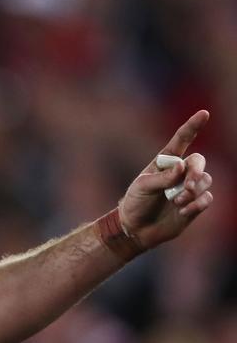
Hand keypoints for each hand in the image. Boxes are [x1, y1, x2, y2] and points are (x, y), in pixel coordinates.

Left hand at [118, 110, 213, 248]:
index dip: (193, 126)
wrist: (137, 228)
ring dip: (193, 192)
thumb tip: (182, 167)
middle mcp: (180, 172)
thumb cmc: (136, 202)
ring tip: (176, 202)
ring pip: (206, 181)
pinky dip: (196, 204)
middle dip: (196, 172)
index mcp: (165, 162)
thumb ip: (162, 177)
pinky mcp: (195, 203)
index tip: (204, 113)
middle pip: (199, 161)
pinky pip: (207, 199)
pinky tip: (182, 211)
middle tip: (187, 185)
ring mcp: (189, 187)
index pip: (181, 140)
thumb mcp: (142, 187)